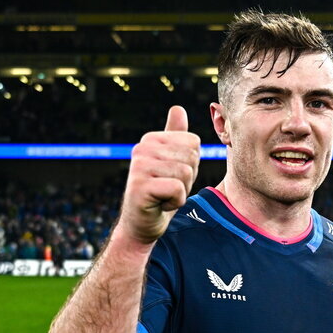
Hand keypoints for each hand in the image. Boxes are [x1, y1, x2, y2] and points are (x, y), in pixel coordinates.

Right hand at [119, 105, 200, 243]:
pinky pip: (178, 189)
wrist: (142, 224)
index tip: (173, 176)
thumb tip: (178, 108)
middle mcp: (141, 148)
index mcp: (151, 139)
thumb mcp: (171, 163)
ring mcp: (138, 166)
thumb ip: (175, 136)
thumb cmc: (161, 193)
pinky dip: (175, 202)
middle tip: (168, 188)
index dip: (191, 164)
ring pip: (186, 173)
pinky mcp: (139, 186)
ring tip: (164, 196)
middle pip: (192, 157)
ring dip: (181, 191)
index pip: (194, 143)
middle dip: (188, 179)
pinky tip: (160, 204)